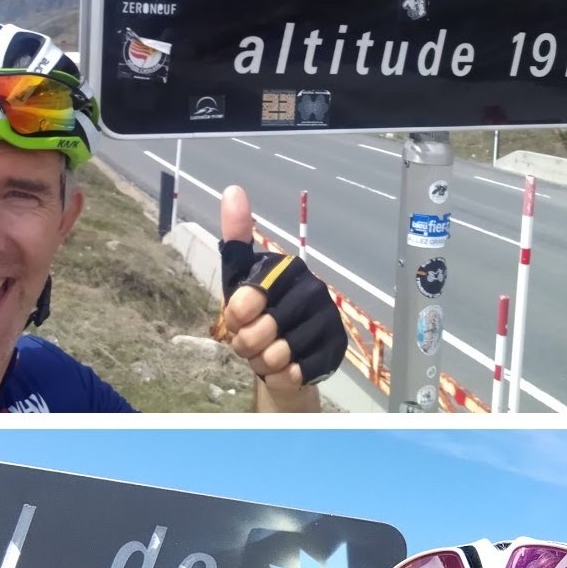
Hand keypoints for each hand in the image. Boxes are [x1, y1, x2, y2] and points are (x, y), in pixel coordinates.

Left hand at [214, 186, 347, 402]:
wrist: (284, 353)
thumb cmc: (258, 312)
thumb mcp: (239, 277)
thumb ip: (236, 238)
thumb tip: (232, 190)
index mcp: (288, 270)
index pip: (244, 302)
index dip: (234, 318)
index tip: (237, 317)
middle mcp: (313, 290)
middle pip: (256, 335)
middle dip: (245, 345)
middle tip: (251, 340)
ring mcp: (327, 320)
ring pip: (274, 357)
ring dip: (260, 363)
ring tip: (266, 352)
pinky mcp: (334, 350)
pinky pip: (292, 374)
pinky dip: (278, 377)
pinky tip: (283, 366)